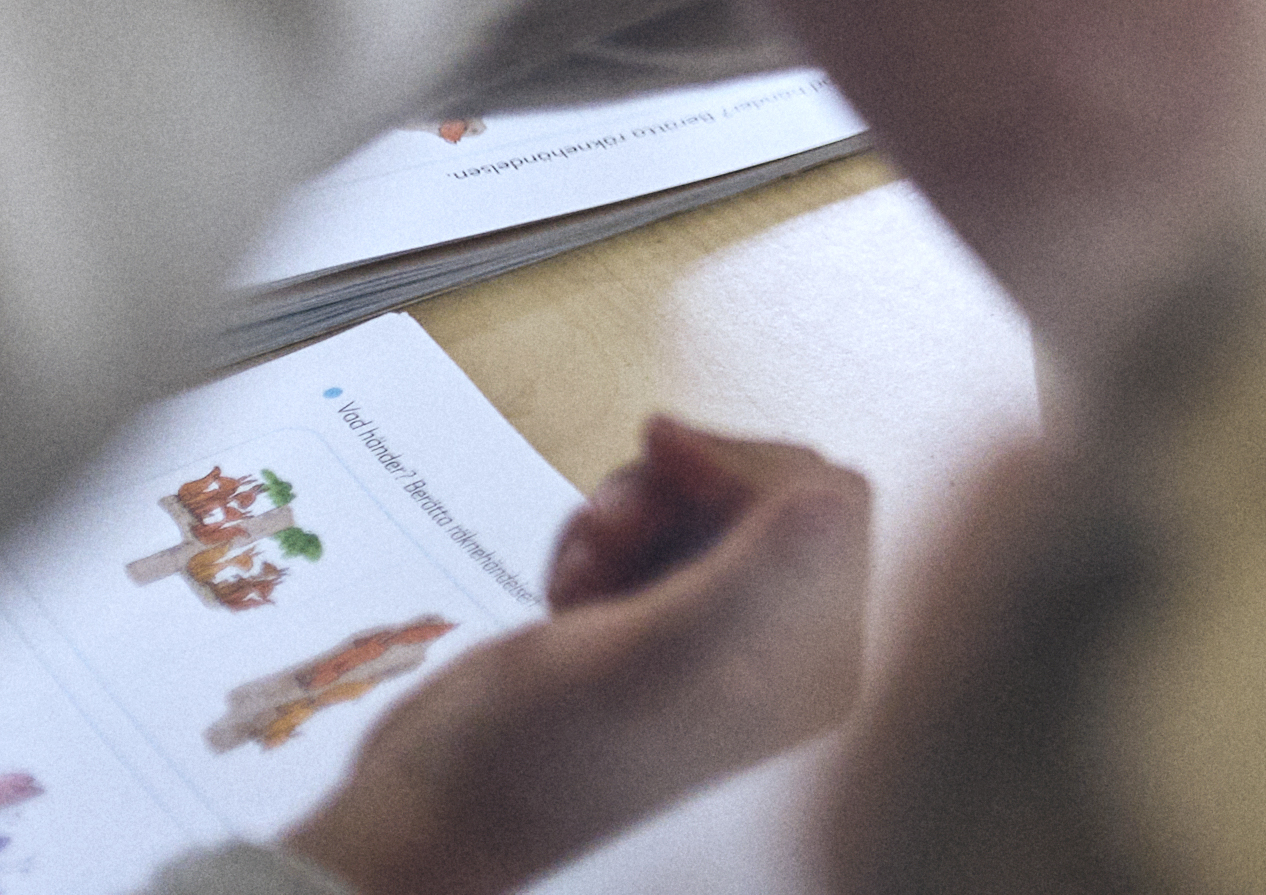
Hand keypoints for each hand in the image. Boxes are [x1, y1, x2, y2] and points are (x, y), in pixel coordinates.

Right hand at [277, 423, 868, 894]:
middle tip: (607, 530)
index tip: (661, 453)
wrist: (429, 812)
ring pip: (708, 504)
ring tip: (580, 572)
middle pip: (767, 493)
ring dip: (631, 515)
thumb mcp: (646, 655)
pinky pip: (661, 536)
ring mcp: (725, 640)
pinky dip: (606, 541)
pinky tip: (567, 590)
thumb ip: (752, 576)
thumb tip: (836, 496)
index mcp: (816, 666)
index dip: (745, 462)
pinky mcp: (665, 632)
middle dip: (677, 492)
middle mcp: (787, 652)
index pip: (832, 500)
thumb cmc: (529, 754)